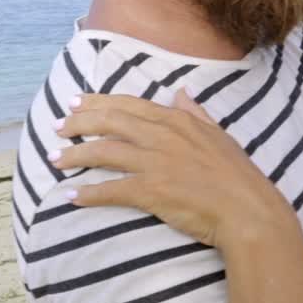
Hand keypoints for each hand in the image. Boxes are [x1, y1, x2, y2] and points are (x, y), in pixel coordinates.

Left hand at [51, 89, 293, 247]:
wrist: (247, 209)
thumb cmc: (237, 176)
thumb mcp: (218, 135)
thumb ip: (196, 113)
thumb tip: (181, 93)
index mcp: (177, 120)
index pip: (128, 105)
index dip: (98, 102)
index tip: (76, 102)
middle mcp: (162, 136)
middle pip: (108, 123)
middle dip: (78, 123)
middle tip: (56, 127)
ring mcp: (155, 162)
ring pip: (103, 152)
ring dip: (74, 155)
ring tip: (54, 160)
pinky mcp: (151, 191)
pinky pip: (110, 189)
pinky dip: (87, 193)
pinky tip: (70, 196)